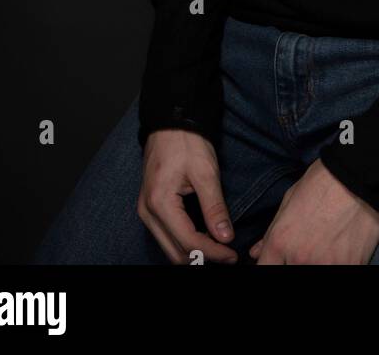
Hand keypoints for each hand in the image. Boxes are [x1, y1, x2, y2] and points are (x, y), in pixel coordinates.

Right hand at [137, 128, 238, 263]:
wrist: (170, 121)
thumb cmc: (187, 141)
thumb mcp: (205, 172)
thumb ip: (214, 207)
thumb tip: (225, 237)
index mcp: (160, 203)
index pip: (188, 242)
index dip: (213, 253)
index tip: (232, 255)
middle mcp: (148, 212)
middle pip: (175, 252)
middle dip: (202, 258)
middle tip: (228, 256)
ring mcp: (146, 211)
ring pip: (169, 248)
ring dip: (193, 254)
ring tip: (219, 250)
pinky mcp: (150, 208)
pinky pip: (166, 236)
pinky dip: (185, 243)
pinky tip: (204, 239)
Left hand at [249, 158, 378, 264]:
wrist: (359, 175)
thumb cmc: (323, 182)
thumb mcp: (290, 200)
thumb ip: (271, 232)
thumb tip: (256, 252)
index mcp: (280, 241)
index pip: (264, 269)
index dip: (271, 264)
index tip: (279, 259)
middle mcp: (299, 259)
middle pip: (289, 273)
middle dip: (293, 262)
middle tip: (307, 246)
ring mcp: (326, 266)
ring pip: (314, 272)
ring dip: (318, 262)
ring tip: (326, 246)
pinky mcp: (351, 266)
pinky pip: (340, 271)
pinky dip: (339, 262)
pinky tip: (342, 249)